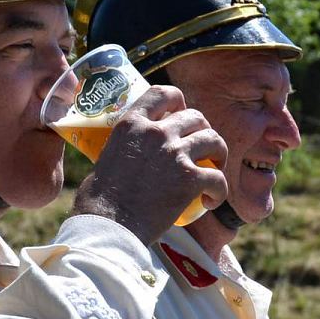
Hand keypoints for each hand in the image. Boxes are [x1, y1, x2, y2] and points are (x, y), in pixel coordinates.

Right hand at [72, 85, 227, 243]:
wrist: (109, 225)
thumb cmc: (99, 201)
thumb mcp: (106, 157)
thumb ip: (125, 147)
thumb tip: (130, 156)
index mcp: (132, 123)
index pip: (163, 93)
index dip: (178, 101)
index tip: (180, 114)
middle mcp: (156, 132)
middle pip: (195, 116)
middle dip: (203, 130)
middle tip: (200, 148)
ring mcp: (175, 153)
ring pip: (214, 139)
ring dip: (219, 154)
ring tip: (214, 168)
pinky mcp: (190, 179)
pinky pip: (219, 178)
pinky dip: (220, 190)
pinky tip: (211, 201)